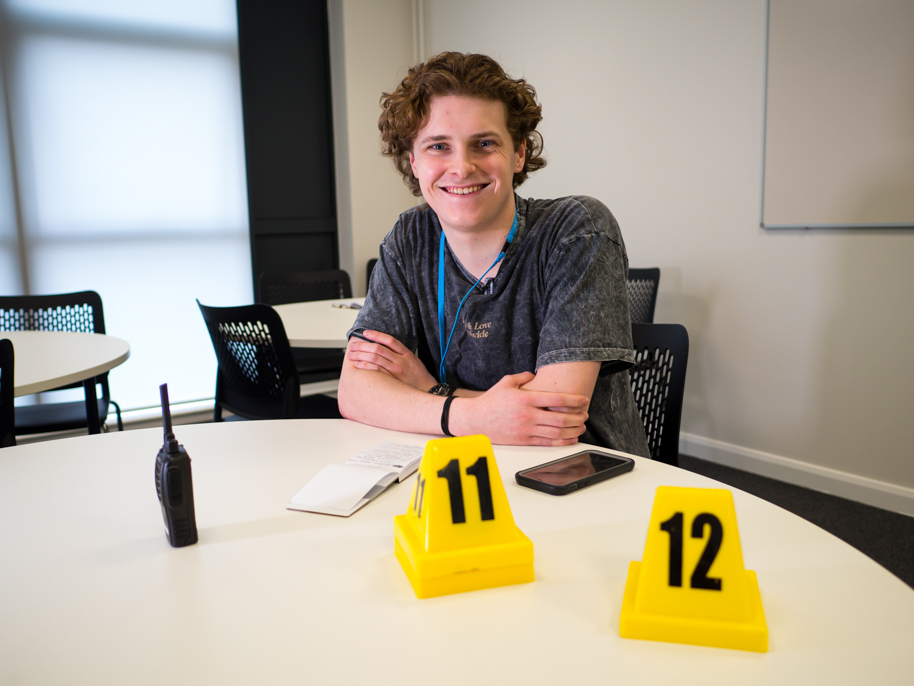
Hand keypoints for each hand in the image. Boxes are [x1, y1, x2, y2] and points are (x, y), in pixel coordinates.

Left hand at [347, 330, 437, 391]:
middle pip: (378, 348)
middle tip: (352, 345)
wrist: (427, 390)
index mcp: (406, 353)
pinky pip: (376, 371)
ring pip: (375, 358)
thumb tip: (386, 347)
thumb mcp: (414, 360)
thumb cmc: (419, 376)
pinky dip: (366, 366)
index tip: (365, 333)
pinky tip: (358, 365)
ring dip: (361, 355)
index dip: (376, 335)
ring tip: (351, 354)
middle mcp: (401, 360)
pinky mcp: (392, 380)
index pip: (389, 340)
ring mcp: (396, 370)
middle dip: (363, 345)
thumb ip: (401, 353)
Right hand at [449, 372, 589, 445]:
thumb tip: (535, 375)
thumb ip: (523, 377)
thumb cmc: (490, 401)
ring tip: (582, 426)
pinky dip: (563, 442)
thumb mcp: (505, 383)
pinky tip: (571, 439)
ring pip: (557, 432)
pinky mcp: (524, 440)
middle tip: (586, 414)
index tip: (584, 400)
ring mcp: (526, 429)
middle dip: (578, 416)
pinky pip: (548, 443)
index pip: (556, 399)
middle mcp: (528, 415)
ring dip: (573, 430)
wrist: (475, 420)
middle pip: (561, 418)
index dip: (574, 400)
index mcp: (525, 399)